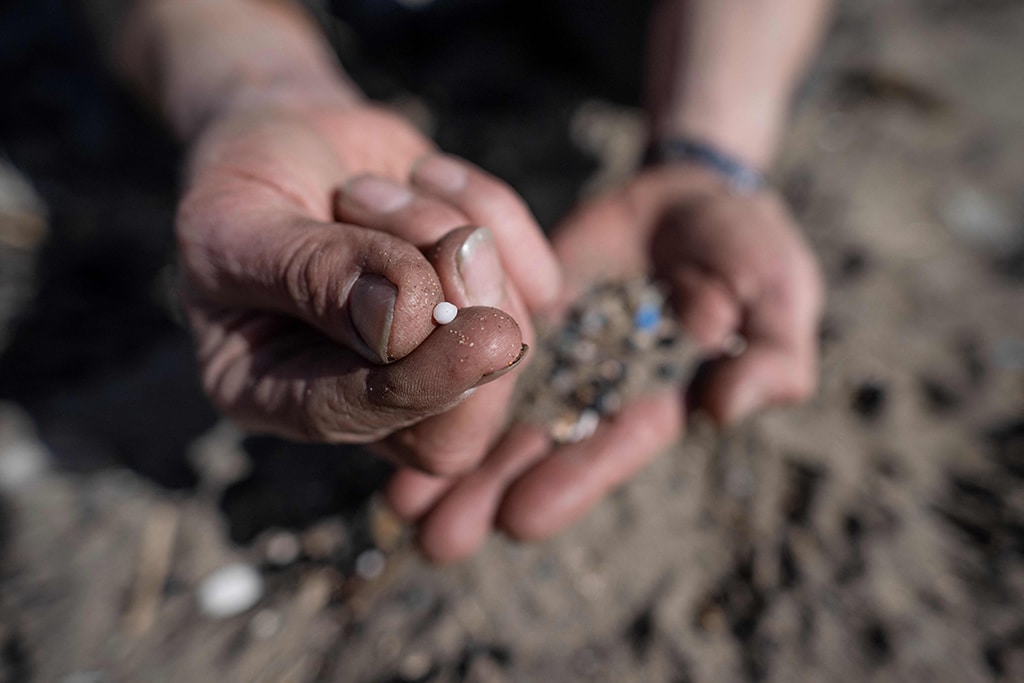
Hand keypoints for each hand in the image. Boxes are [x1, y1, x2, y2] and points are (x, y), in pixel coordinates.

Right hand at [177, 95, 559, 473]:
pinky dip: (489, 209)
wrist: (292, 130)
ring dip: (454, 235)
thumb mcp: (240, 218)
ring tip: (378, 188)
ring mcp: (435, 355)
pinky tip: (425, 175)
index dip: (424, 383)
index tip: (479, 331)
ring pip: (506, 338)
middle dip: (470, 313)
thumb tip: (401, 320)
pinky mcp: (487, 306)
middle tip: (450, 236)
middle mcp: (365, 393)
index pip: (364, 421)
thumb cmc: (246, 180)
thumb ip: (314, 272)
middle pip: (460, 416)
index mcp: (278, 396)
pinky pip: (538, 281)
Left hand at [384, 164, 823, 561]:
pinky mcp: (509, 317)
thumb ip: (770, 350)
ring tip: (397, 502)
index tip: (522, 519)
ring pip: (492, 412)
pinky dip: (430, 380)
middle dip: (489, 494)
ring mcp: (547, 358)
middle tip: (438, 540)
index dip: (571, 481)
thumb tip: (727, 407)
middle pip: (538, 450)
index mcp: (656, 398)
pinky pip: (468, 349)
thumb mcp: (775, 288)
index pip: (613, 446)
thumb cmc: (743, 243)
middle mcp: (591, 394)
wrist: (683, 195)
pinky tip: (383, 412)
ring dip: (447, 458)